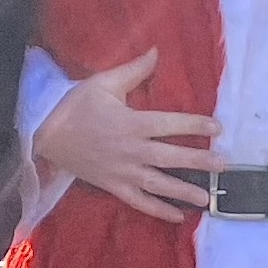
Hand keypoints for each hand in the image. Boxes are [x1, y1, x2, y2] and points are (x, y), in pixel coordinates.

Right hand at [31, 49, 218, 222]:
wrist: (45, 134)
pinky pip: (138, 202)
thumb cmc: (76, 105)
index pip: (170, 125)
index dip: (195, 126)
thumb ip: (134, 70)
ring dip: (183, 191)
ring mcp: (122, 172)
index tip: (218, 128)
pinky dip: (157, 210)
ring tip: (207, 197)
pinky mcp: (112, 186)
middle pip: (170, 157)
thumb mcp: (104, 82)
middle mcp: (131, 150)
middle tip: (223, 166)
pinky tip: (177, 217)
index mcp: (132, 123)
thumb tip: (157, 50)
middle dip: (198, 161)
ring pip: (158, 184)